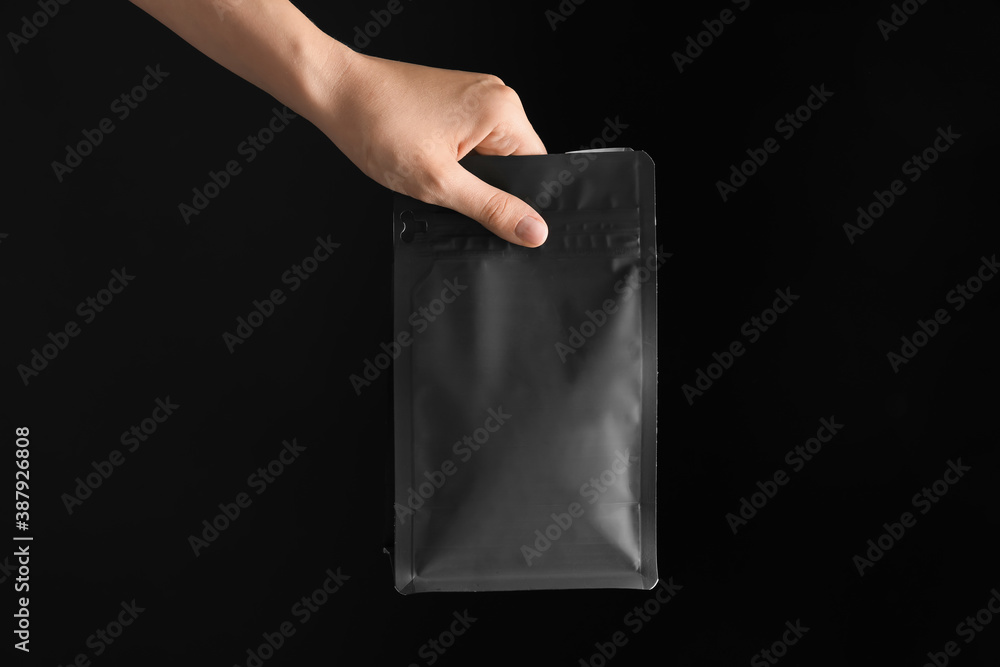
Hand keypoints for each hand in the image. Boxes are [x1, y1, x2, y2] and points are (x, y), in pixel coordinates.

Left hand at [317, 51, 548, 246]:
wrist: (335, 93)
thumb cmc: (378, 126)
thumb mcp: (440, 183)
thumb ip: (491, 208)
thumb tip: (533, 230)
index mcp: (503, 110)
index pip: (536, 168)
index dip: (520, 200)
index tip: (497, 217)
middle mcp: (495, 97)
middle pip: (513, 163)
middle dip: (484, 186)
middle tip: (450, 192)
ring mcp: (473, 97)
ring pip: (488, 156)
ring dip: (464, 174)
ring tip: (432, 170)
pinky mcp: (453, 103)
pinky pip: (470, 143)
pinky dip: (452, 161)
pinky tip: (426, 161)